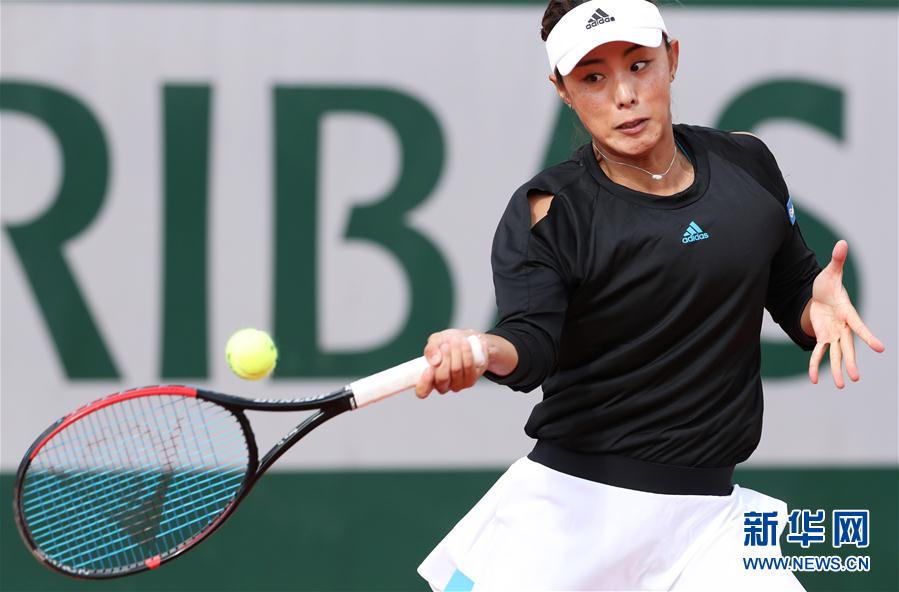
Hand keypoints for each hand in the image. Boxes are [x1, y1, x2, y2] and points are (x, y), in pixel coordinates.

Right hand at [415, 329, 488, 398]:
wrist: (467, 340)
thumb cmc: (447, 343)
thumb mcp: (435, 341)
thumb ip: (431, 349)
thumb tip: (434, 360)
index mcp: (428, 379)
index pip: (422, 391)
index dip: (424, 382)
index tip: (428, 369)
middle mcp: (442, 386)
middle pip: (442, 377)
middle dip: (445, 357)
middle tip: (446, 345)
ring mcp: (457, 385)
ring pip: (456, 370)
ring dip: (456, 352)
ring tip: (456, 340)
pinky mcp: (470, 381)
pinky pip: (469, 367)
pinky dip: (467, 353)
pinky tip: (465, 344)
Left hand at [807, 240, 884, 387]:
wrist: (819, 295)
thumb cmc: (828, 284)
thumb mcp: (831, 272)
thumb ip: (837, 260)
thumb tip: (842, 242)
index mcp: (848, 313)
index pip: (859, 327)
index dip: (869, 337)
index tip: (881, 349)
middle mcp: (843, 327)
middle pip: (849, 347)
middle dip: (851, 362)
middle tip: (855, 378)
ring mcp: (834, 334)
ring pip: (837, 354)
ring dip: (837, 369)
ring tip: (841, 386)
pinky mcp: (823, 337)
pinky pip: (819, 353)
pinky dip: (815, 365)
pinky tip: (812, 379)